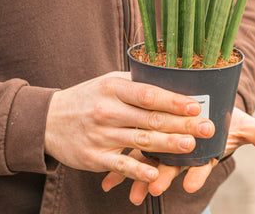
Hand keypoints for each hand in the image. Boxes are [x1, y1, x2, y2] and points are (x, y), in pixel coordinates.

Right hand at [44, 72, 214, 183]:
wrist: (48, 120)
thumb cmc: (86, 97)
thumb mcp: (107, 82)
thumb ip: (135, 83)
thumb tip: (168, 80)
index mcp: (113, 88)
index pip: (149, 94)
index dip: (174, 100)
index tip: (196, 105)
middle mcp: (108, 110)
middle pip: (150, 118)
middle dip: (181, 123)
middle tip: (206, 127)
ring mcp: (101, 135)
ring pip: (140, 141)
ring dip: (167, 145)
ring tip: (190, 146)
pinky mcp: (94, 157)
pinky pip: (120, 165)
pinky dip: (138, 171)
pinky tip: (156, 174)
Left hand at [101, 107, 254, 204]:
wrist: (205, 108)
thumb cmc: (223, 118)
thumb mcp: (243, 124)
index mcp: (203, 148)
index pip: (202, 163)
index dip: (197, 173)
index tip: (191, 184)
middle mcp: (183, 151)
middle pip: (173, 164)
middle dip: (164, 175)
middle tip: (153, 186)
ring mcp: (166, 146)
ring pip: (152, 161)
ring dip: (141, 176)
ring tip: (131, 191)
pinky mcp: (150, 136)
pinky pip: (135, 151)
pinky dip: (124, 166)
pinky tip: (110, 181)